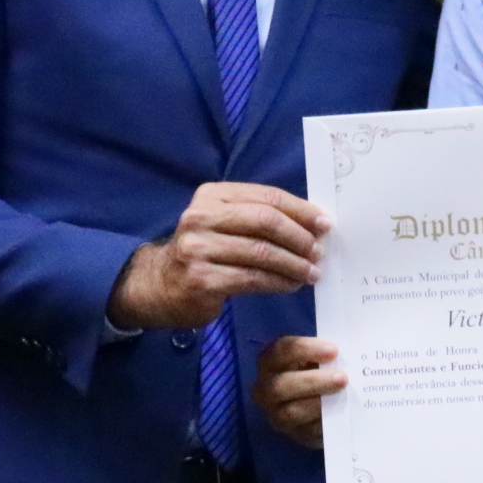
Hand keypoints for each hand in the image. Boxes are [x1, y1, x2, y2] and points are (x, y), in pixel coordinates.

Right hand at [107, 183, 329, 329]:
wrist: (159, 285)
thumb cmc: (203, 253)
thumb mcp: (222, 224)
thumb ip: (257, 218)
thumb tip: (311, 224)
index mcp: (211, 196)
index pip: (265, 197)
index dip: (300, 210)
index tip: (324, 224)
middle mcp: (200, 217)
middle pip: (265, 221)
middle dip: (299, 237)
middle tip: (319, 251)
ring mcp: (198, 249)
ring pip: (262, 253)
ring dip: (294, 264)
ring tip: (311, 273)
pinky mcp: (202, 279)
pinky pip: (252, 279)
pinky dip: (278, 282)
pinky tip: (291, 285)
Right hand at [254, 335, 344, 449]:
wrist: (316, 400)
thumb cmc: (316, 368)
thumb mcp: (316, 356)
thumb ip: (326, 352)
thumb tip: (347, 348)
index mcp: (270, 361)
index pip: (282, 350)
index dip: (306, 349)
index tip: (333, 350)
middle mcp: (265, 388)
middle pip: (282, 385)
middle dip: (313, 381)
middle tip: (343, 378)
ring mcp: (276, 414)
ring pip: (290, 412)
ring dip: (318, 403)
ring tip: (343, 394)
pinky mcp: (294, 433)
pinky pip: (307, 431)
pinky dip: (324, 422)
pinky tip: (341, 414)